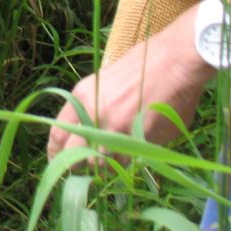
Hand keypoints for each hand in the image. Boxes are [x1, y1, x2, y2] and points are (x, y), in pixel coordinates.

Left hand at [46, 11, 214, 160]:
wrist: (174, 61)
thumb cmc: (142, 65)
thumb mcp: (103, 81)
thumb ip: (91, 107)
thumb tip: (85, 134)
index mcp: (81, 97)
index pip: (57, 135)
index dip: (56, 154)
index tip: (57, 163)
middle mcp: (94, 114)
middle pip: (75, 156)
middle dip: (79, 166)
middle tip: (86, 169)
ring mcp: (117, 127)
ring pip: (104, 163)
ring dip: (109, 164)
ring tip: (118, 154)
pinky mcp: (140, 137)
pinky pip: (130, 160)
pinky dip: (132, 159)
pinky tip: (138, 149)